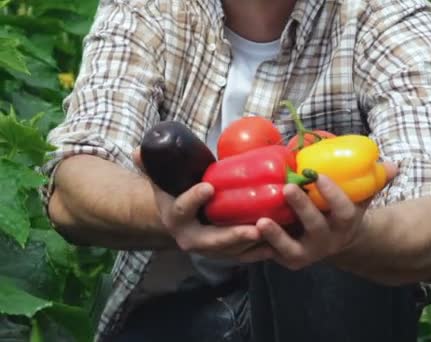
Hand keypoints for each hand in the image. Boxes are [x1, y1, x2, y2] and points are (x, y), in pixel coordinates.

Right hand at [133, 147, 273, 262]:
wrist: (177, 222)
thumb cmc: (173, 196)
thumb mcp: (160, 181)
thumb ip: (152, 166)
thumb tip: (138, 149)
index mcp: (175, 217)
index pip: (182, 209)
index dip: (194, 199)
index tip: (209, 187)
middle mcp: (191, 238)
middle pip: (213, 241)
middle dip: (233, 236)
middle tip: (254, 228)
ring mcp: (209, 249)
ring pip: (232, 251)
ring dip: (253, 245)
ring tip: (273, 234)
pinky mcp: (224, 253)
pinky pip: (243, 256)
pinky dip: (260, 252)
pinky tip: (278, 244)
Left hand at [256, 163, 397, 269]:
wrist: (338, 243)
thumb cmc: (345, 211)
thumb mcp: (363, 197)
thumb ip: (375, 180)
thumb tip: (395, 165)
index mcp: (346, 223)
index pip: (343, 210)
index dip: (333, 194)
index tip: (320, 177)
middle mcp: (327, 241)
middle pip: (316, 227)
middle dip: (302, 208)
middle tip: (287, 188)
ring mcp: (306, 252)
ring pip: (292, 250)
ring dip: (276, 237)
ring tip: (260, 221)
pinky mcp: (286, 259)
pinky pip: (270, 256)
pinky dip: (255, 249)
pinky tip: (241, 236)